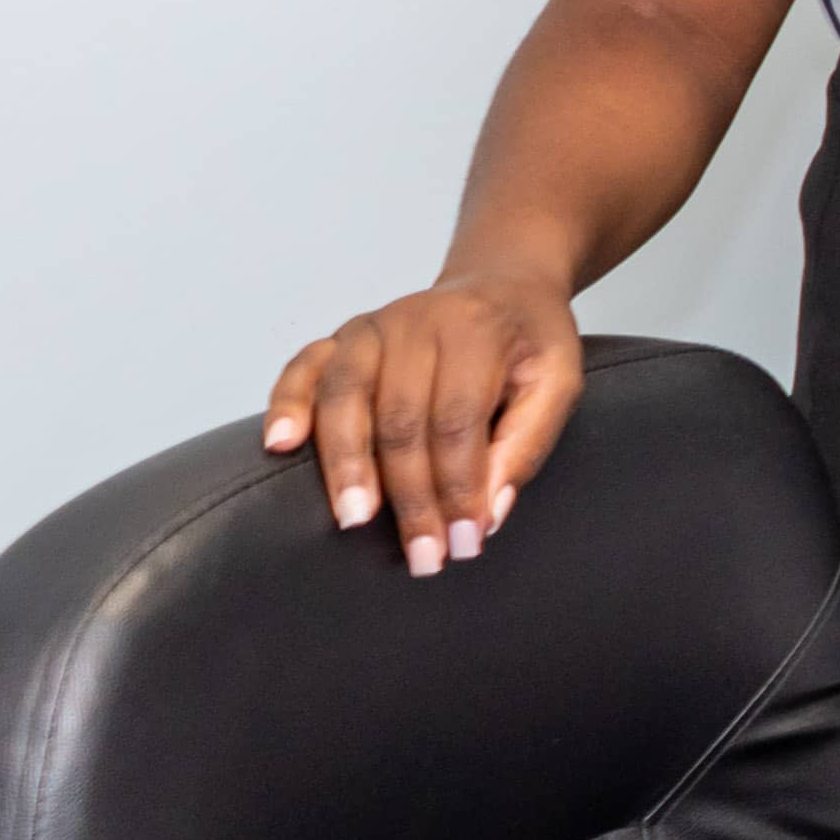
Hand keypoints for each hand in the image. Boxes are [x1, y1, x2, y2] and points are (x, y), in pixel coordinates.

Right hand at [264, 275, 586, 576]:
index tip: (464, 541)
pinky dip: (286, 405)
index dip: (458, 486)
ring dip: (345, 465)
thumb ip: (527, 444)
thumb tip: (488, 513)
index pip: (457, 422)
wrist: (502, 285)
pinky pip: (302, 369)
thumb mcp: (558, 382)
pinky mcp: (339, 338)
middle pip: (399, 420)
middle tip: (420, 555)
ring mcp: (369, 328)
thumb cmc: (531, 341)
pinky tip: (281, 446)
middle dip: (409, 495)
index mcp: (475, 332)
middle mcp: (413, 323)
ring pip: (344, 398)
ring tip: (354, 521)